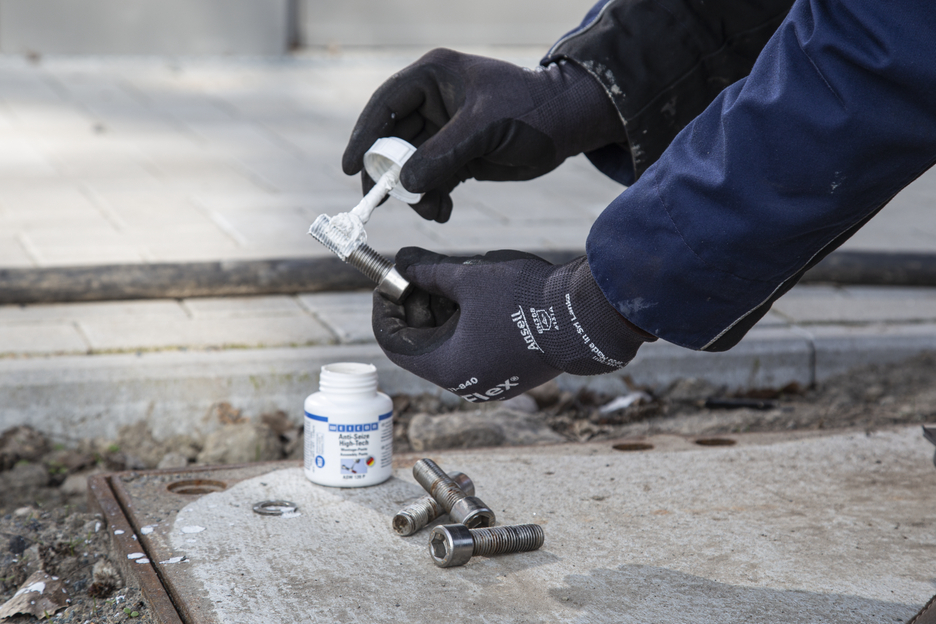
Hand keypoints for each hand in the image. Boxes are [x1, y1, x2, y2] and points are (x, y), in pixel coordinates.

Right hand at [343, 48, 624, 222]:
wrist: (568, 127)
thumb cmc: (531, 111)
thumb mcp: (485, 127)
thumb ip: (443, 154)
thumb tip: (404, 184)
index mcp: (432, 77)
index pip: (385, 106)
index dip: (363, 136)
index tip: (351, 168)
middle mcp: (432, 102)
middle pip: (391, 141)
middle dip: (387, 174)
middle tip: (381, 202)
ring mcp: (443, 131)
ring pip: (409, 167)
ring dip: (413, 193)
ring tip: (433, 211)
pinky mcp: (456, 156)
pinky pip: (430, 181)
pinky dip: (431, 199)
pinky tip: (442, 212)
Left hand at [371, 248, 652, 401]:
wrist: (588, 317)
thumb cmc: (526, 299)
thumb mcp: (469, 279)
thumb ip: (428, 271)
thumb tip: (401, 261)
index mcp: (448, 366)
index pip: (394, 342)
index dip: (385, 308)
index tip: (390, 279)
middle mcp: (465, 382)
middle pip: (421, 344)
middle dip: (417, 305)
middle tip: (421, 272)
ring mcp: (490, 380)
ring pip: (448, 344)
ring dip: (442, 311)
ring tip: (452, 277)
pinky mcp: (510, 371)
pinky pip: (473, 348)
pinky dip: (465, 323)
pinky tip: (475, 294)